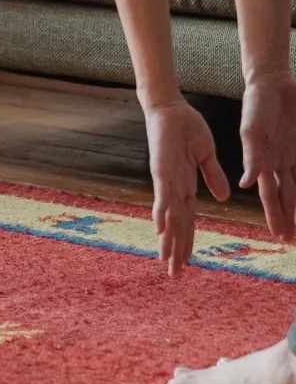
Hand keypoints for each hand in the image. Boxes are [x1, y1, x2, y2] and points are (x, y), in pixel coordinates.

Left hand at [144, 98, 229, 275]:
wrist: (171, 107)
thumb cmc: (186, 127)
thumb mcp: (205, 155)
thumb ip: (212, 176)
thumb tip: (222, 199)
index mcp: (186, 185)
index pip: (187, 219)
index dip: (186, 241)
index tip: (187, 262)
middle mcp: (174, 186)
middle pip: (177, 224)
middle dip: (175, 249)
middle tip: (174, 275)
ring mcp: (166, 178)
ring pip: (169, 215)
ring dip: (168, 238)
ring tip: (167, 261)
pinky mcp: (162, 167)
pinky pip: (164, 192)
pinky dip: (162, 210)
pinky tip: (160, 228)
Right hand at [240, 71, 295, 241]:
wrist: (273, 81)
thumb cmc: (256, 103)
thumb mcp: (251, 130)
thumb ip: (251, 157)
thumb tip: (244, 185)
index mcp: (262, 160)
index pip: (269, 194)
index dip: (275, 214)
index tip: (279, 235)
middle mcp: (278, 161)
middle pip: (286, 196)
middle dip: (289, 218)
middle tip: (293, 240)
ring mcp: (292, 154)